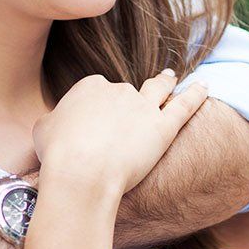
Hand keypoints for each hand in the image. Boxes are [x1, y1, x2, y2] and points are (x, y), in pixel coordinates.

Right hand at [33, 70, 208, 192]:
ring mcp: (144, 106)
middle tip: (127, 117)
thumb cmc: (57, 155)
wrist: (82, 172)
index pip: (97, 91)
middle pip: (126, 94)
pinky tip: (205, 86)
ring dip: (166, 82)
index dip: (97, 109)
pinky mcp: (164, 126)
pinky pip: (185, 105)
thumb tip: (55, 124)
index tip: (94, 125)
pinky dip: (196, 94)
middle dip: (126, 104)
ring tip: (171, 77)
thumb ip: (54, 121)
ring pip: (159, 89)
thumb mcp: (43, 130)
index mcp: (90, 86)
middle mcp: (119, 90)